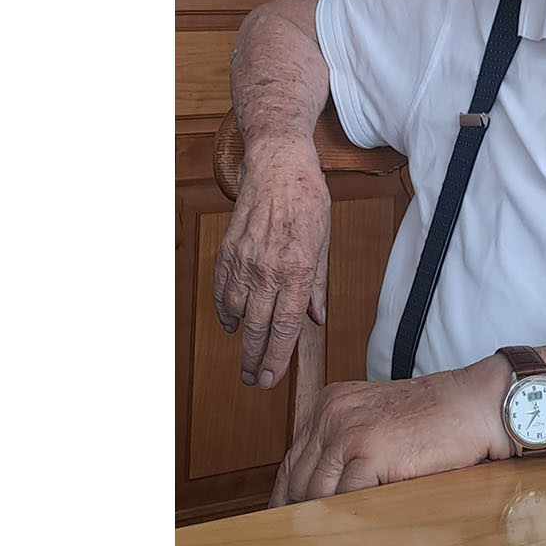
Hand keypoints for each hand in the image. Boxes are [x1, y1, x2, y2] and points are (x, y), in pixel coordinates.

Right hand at [213, 135, 330, 389]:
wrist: (278, 166)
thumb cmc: (307, 201)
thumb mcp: (324, 243)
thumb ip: (317, 285)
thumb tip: (316, 319)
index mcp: (298, 269)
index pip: (285, 326)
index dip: (276, 357)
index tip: (270, 379)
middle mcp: (268, 269)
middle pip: (259, 328)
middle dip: (255, 359)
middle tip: (254, 380)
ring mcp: (244, 260)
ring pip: (238, 312)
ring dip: (242, 337)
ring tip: (247, 354)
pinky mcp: (227, 251)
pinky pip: (221, 290)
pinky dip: (225, 310)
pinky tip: (232, 321)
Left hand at [274, 358, 510, 503]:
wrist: (476, 404)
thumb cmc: (436, 419)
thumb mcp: (377, 423)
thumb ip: (345, 449)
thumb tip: (317, 497)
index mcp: (329, 404)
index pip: (293, 461)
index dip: (288, 498)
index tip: (288, 524)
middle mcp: (332, 414)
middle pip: (299, 480)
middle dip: (303, 515)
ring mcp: (348, 432)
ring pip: (317, 494)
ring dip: (324, 524)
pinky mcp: (369, 452)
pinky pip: (345, 499)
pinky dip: (348, 522)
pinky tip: (353, 539)